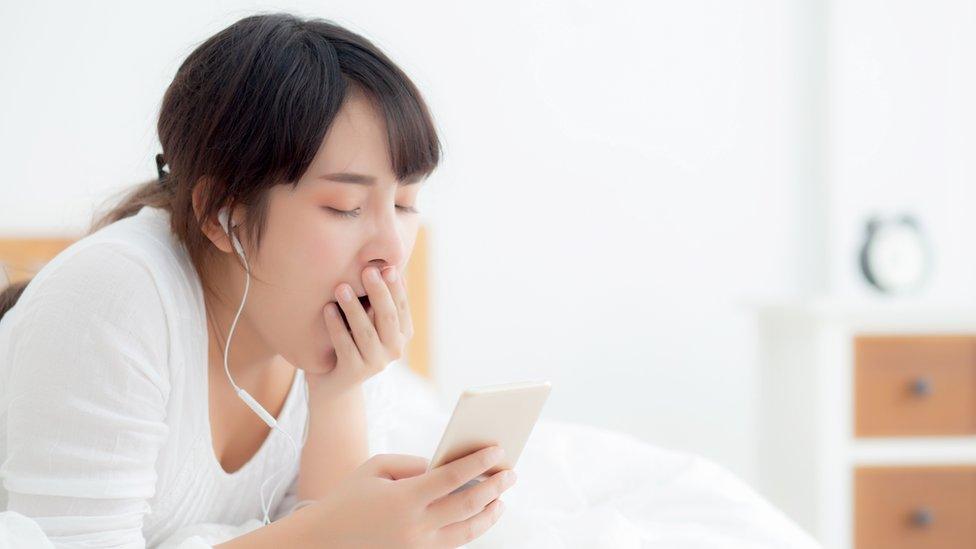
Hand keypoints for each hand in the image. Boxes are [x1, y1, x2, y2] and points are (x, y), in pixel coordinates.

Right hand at [302, 445, 515, 547]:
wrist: (326, 538)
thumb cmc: (351, 496)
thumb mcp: (377, 468)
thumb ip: (413, 463)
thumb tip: (445, 466)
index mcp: (404, 499)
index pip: (452, 478)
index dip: (478, 463)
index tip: (498, 451)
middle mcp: (415, 526)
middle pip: (467, 505)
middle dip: (493, 487)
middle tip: (511, 473)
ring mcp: (418, 546)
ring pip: (467, 530)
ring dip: (489, 512)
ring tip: (502, 496)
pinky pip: (454, 542)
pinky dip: (472, 527)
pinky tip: (482, 514)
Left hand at [307, 265, 413, 397]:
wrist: (333, 382)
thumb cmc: (351, 339)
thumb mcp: (367, 317)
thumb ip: (375, 297)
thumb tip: (381, 261)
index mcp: (402, 334)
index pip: (402, 306)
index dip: (395, 287)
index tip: (385, 266)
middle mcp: (394, 350)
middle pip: (388, 318)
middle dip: (379, 293)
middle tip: (367, 271)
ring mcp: (375, 364)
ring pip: (366, 332)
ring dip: (354, 308)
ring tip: (341, 287)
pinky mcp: (354, 373)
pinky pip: (344, 346)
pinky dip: (336, 326)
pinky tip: (327, 309)